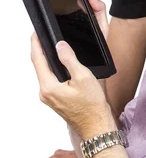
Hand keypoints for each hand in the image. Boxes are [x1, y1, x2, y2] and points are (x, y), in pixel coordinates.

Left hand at [31, 0, 114, 137]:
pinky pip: (49, 80)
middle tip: (43, 36)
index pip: (37, 59)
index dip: (36, 43)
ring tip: (51, 46)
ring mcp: (48, 97)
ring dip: (46, 59)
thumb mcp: (83, 76)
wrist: (96, 124)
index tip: (36, 33)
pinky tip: (58, 63)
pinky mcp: (54, 99)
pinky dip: (52, 69)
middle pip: (38, 66)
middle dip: (39, 50)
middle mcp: (44, 93)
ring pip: (44, 73)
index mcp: (49, 87)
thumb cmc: (92, 105)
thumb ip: (69, 59)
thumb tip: (59, 45)